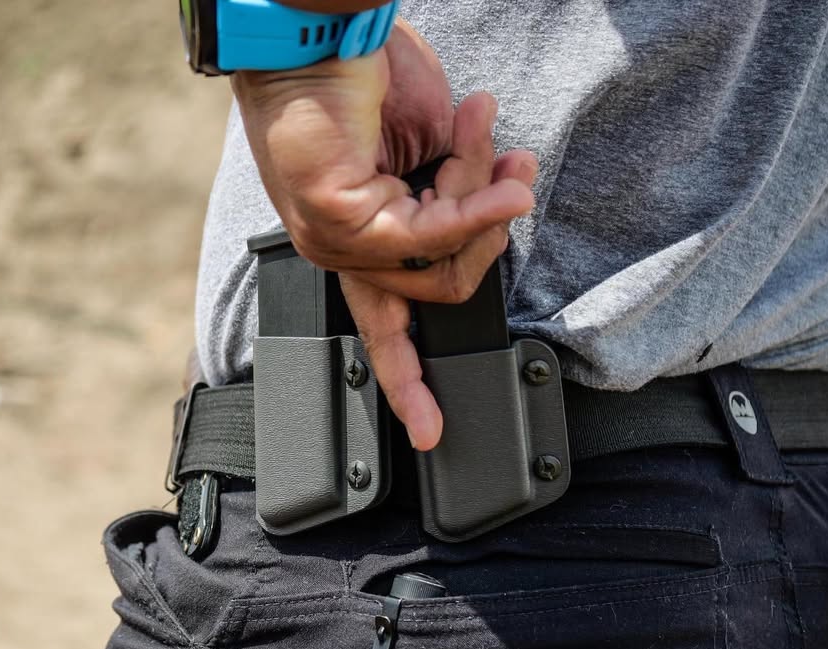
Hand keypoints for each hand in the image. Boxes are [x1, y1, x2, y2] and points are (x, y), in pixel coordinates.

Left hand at [232, 20, 536, 448]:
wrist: (319, 34)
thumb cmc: (367, 83)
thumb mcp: (430, 155)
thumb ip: (455, 203)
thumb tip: (495, 224)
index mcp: (358, 246)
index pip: (381, 330)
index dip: (407, 383)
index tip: (427, 430)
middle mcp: (341, 256)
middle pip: (445, 289)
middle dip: (491, 225)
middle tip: (507, 164)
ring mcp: (335, 243)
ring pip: (445, 264)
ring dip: (482, 195)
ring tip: (481, 130)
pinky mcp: (341, 220)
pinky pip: (434, 236)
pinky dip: (479, 207)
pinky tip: (508, 184)